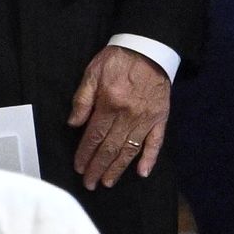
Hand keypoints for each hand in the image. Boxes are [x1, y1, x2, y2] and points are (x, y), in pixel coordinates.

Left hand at [66, 46, 172, 188]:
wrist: (149, 49)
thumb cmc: (118, 59)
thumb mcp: (92, 72)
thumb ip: (82, 99)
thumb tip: (74, 124)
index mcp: (110, 103)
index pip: (94, 135)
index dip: (85, 154)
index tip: (79, 167)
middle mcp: (129, 115)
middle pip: (110, 147)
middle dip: (98, 167)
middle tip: (90, 183)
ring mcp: (146, 119)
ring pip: (130, 149)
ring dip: (118, 168)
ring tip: (108, 182)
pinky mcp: (160, 119)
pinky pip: (156, 142)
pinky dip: (150, 158)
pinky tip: (143, 173)